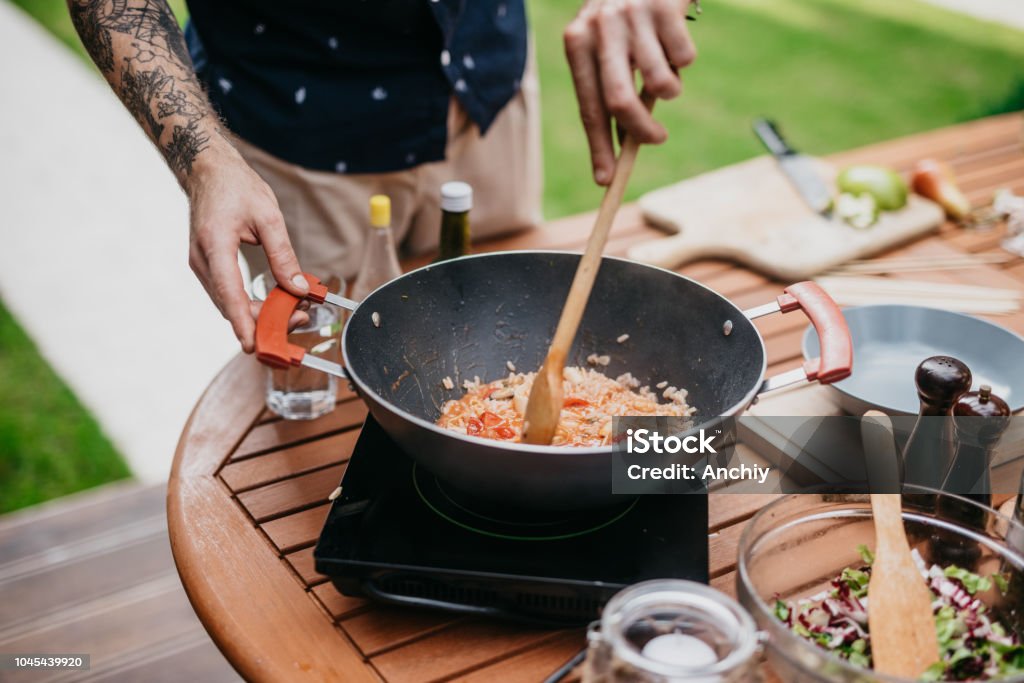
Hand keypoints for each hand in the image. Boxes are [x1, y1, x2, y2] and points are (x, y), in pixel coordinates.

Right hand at [186, 140, 309, 351]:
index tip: (253, 345)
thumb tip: (300, 288)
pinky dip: (249, 303)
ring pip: (229, 303)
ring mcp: (201, 265)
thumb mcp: (268, 217)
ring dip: (258, 314)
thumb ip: (283, 255)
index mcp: (214, 244)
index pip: (229, 293)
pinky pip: (227, 294)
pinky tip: (274, 303)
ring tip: (294, 311)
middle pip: (230, 305)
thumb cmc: (236, 187)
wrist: (208, 171)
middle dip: (264, 320)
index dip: (242, 322)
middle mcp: (201, 259)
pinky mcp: (207, 267)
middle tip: (300, 317)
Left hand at [564, 0, 696, 184]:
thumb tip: (623, 149)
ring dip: (670, 89)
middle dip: (641, 132)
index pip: (588, 107)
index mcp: (577, 43)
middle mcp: (600, 28)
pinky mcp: (666, 6)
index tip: (606, 179)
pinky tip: (674, 39)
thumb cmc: (625, 18)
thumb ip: (611, 90)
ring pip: (661, 83)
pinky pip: (685, 59)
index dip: (598, 147)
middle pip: (620, 102)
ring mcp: (632, 15)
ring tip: (666, 73)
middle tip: (656, 139)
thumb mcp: (607, 48)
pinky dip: (685, 60)